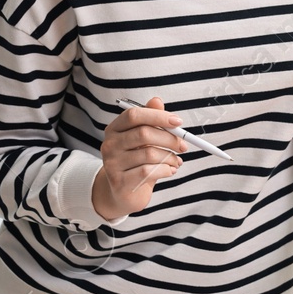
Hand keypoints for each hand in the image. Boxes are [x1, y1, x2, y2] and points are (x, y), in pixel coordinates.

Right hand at [92, 96, 184, 219]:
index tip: (178, 122)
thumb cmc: (136, 162)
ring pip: (149, 154)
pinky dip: (165, 170)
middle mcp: (110, 144)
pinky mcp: (120, 182)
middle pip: (144, 134)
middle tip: (183, 146)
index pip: (134, 115)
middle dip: (170, 139)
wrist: (123, 192)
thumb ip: (150, 120)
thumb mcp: (143, 140)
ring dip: (170, 158)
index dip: (158, 116)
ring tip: (176, 161)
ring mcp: (112, 164)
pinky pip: (149, 172)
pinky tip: (169, 171)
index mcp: (115, 129)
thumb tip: (157, 100)